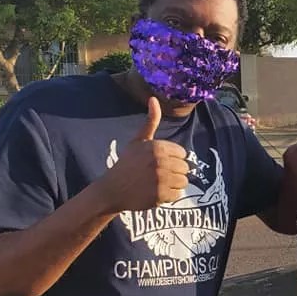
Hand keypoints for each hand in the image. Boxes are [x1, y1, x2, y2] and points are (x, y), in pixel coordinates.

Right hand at [96, 97, 190, 212]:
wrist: (111, 189)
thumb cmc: (127, 163)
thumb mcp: (138, 141)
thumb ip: (150, 122)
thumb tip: (154, 98)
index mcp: (158, 147)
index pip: (182, 154)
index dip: (173, 159)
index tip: (159, 163)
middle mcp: (161, 162)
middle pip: (185, 168)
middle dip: (174, 172)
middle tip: (157, 175)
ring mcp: (161, 179)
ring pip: (183, 182)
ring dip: (173, 185)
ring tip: (157, 184)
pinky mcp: (161, 195)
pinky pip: (177, 195)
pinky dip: (169, 196)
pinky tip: (155, 193)